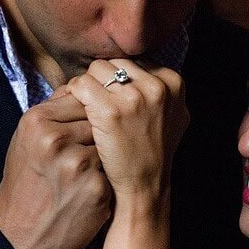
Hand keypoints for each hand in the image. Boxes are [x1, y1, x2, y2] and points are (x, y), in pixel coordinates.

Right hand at [0, 91, 111, 248]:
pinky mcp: (96, 186)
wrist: (23, 237)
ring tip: (82, 172)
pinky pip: (113, 168)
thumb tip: (81, 86)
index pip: (80, 96)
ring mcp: (78, 164)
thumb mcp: (26, 142)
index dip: (87, 112)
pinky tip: (88, 189)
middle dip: (97, 132)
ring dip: (104, 154)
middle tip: (82, 152)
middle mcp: (55, 139)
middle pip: (98, 118)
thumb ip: (52, 113)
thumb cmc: (26, 186)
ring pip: (109, 142)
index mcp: (36, 122)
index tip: (81, 127)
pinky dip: (106, 177)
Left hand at [66, 59, 188, 210]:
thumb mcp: (173, 116)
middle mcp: (157, 86)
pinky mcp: (110, 111)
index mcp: (174, 83)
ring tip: (87, 107)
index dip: (120, 80)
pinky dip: (74, 95)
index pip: (135, 62)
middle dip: (103, 80)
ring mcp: (134, 98)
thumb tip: (144, 68)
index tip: (114, 97)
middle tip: (97, 102)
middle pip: (115, 62)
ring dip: (88, 86)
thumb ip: (163, 90)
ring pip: (96, 69)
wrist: (144, 187)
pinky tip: (78, 112)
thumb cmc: (154, 152)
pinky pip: (81, 85)